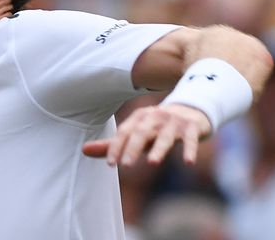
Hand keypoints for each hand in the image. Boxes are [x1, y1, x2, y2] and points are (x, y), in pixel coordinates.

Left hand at [82, 104, 210, 166]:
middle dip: (134, 148)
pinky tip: (189, 163)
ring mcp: (174, 121)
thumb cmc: (156, 127)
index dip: (116, 147)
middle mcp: (155, 117)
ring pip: (165, 136)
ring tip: (153, 164)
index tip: (110, 164)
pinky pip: (190, 139)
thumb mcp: (135, 134)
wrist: (191, 108)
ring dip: (159, 149)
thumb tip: (83, 151)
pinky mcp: (192, 127)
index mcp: (139, 118)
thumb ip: (111, 145)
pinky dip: (190, 150)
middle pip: (142, 132)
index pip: (124, 132)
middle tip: (126, 165)